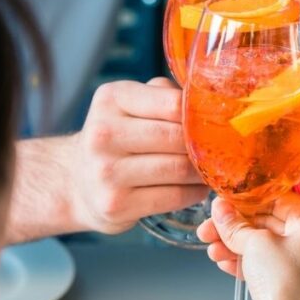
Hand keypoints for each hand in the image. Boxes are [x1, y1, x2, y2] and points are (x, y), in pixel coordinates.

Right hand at [68, 78, 208, 233]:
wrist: (78, 182)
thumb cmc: (118, 137)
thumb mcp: (131, 105)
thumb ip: (165, 95)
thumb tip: (210, 100)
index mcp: (111, 99)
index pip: (173, 104)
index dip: (200, 116)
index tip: (216, 124)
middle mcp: (103, 134)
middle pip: (176, 138)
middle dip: (204, 146)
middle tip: (221, 150)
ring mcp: (106, 171)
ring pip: (178, 169)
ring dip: (202, 172)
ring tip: (211, 170)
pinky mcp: (115, 203)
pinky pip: (172, 197)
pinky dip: (193, 193)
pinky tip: (196, 188)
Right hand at [197, 194, 299, 299]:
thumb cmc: (286, 287)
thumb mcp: (255, 246)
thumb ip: (236, 224)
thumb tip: (221, 209)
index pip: (281, 200)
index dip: (246, 202)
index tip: (224, 205)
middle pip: (275, 225)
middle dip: (238, 228)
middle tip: (211, 228)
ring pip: (273, 248)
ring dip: (240, 247)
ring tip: (212, 249)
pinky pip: (278, 267)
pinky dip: (253, 264)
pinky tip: (226, 264)